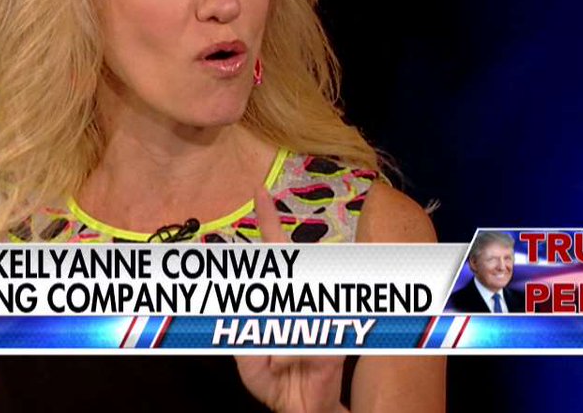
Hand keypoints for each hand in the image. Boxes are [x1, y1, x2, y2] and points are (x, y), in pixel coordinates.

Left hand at [232, 183, 347, 412]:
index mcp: (280, 298)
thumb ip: (250, 336)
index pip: (275, 254)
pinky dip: (286, 359)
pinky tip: (288, 366)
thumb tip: (266, 325)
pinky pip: (303, 343)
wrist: (301, 406)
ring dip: (276, 347)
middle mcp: (303, 299)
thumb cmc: (275, 379)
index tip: (260, 191)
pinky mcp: (332, 341)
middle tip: (270, 342)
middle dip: (268, 316)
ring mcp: (320, 316)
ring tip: (279, 366)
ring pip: (289, 317)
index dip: (267, 222)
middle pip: (287, 280)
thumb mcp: (250, 356)